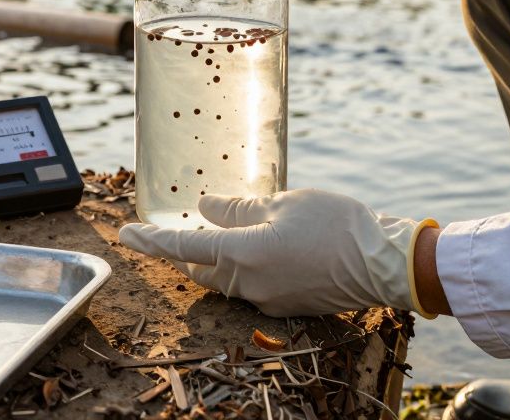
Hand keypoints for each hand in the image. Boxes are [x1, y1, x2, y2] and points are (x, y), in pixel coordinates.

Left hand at [119, 189, 419, 316]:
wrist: (383, 263)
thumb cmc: (336, 223)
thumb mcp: (283, 203)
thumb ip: (238, 208)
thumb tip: (206, 208)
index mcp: (243, 253)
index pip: (182, 246)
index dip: (151, 240)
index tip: (126, 235)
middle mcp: (248, 283)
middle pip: (199, 268)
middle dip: (180, 252)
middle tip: (164, 233)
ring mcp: (266, 299)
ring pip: (224, 280)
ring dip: (211, 260)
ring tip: (210, 236)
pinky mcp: (285, 306)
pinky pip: (249, 287)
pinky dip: (240, 268)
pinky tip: (252, 249)